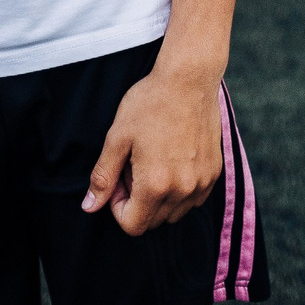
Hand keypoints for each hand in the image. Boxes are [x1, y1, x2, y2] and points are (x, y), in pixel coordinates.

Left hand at [84, 64, 222, 235]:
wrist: (189, 79)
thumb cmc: (150, 104)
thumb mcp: (117, 137)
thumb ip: (103, 177)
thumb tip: (89, 207)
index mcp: (155, 185)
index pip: (133, 226)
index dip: (117, 207)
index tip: (118, 180)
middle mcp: (182, 190)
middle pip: (153, 222)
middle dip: (137, 202)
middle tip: (133, 167)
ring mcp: (202, 183)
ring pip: (174, 213)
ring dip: (159, 198)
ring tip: (153, 162)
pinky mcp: (215, 173)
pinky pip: (193, 199)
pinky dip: (179, 191)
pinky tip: (172, 161)